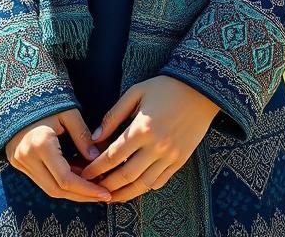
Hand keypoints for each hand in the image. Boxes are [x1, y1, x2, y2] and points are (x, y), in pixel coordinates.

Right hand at [4, 107, 111, 202]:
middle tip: (103, 195)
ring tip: (93, 187)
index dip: (87, 189)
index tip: (105, 193)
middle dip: (81, 196)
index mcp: (41, 145)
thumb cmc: (46, 100)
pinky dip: (60, 182)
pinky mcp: (17, 162)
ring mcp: (19, 162)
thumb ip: (83, 136)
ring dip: (71, 191)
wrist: (17, 94)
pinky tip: (77, 177)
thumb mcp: (69, 113)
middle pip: (57, 190)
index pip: (66, 179)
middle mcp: (27, 157)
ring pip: (48, 188)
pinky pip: (41, 180)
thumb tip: (96, 159)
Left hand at [78, 76, 220, 201]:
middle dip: (106, 185)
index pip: (113, 156)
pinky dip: (145, 188)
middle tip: (93, 189)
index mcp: (141, 129)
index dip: (96, 168)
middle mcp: (156, 147)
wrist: (200, 90)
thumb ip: (114, 116)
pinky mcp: (180, 160)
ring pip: (143, 185)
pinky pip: (160, 182)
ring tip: (111, 196)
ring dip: (124, 194)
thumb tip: (95, 138)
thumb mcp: (136, 92)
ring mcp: (170, 156)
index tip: (85, 173)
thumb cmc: (165, 87)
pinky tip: (134, 188)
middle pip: (125, 176)